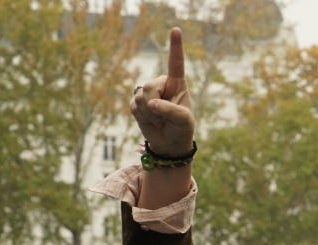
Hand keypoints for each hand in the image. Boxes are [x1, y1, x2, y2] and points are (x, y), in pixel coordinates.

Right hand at [130, 27, 194, 156]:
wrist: (170, 143)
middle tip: (164, 116)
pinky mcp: (137, 102)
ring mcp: (148, 92)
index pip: (176, 63)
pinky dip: (143, 117)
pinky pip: (134, 106)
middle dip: (155, 105)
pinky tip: (151, 121)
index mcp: (177, 83)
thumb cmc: (182, 128)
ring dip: (150, 114)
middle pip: (150, 87)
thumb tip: (151, 103)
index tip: (176, 30)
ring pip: (140, 97)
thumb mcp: (183, 120)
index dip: (175, 46)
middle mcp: (162, 84)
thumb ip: (169, 110)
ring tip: (159, 119)